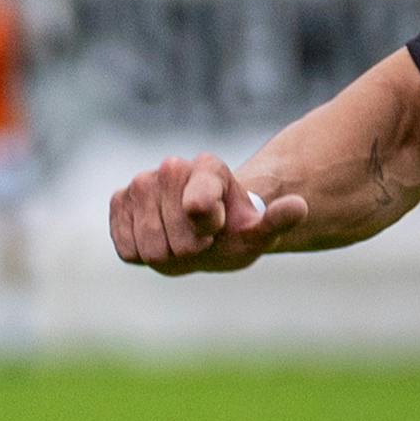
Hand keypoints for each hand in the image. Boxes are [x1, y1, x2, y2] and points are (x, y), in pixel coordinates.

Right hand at [109, 155, 303, 273]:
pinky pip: (127, 247)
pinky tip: (157, 240)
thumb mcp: (260, 232)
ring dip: (167, 254)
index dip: (208, 229)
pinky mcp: (119, 203)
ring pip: (149, 244)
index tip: (217, 227)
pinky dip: (143, 253)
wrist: (205, 231)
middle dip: (190, 249)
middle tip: (202, 241)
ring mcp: (140, 183)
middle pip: (174, 235)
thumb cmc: (234, 229)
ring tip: (181, 241)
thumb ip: (278, 221)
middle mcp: (172, 168)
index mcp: (209, 167)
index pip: (199, 206)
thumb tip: (300, 206)